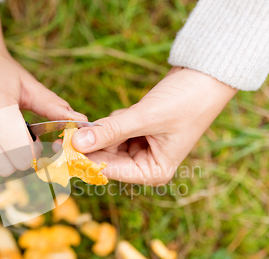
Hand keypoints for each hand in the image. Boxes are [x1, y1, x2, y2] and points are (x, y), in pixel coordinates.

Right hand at [0, 1, 85, 176]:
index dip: (32, 154)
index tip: (34, 146)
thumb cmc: (2, 72)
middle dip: (16, 162)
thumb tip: (82, 122)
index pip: (20, 152)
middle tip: (19, 149)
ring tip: (1, 147)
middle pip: (2, 166)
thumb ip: (55, 108)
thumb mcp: (30, 86)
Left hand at [71, 67, 236, 185]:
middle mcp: (147, 165)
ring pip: (108, 143)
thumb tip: (77, 142)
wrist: (206, 77)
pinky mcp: (139, 133)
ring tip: (122, 115)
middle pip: (107, 158)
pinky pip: (115, 130)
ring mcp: (142, 149)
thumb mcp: (145, 118)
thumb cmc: (186, 101)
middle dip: (92, 143)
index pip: (111, 170)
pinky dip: (114, 121)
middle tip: (69, 132)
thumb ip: (110, 131)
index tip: (62, 149)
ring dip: (106, 129)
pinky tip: (130, 111)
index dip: (86, 160)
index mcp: (154, 172)